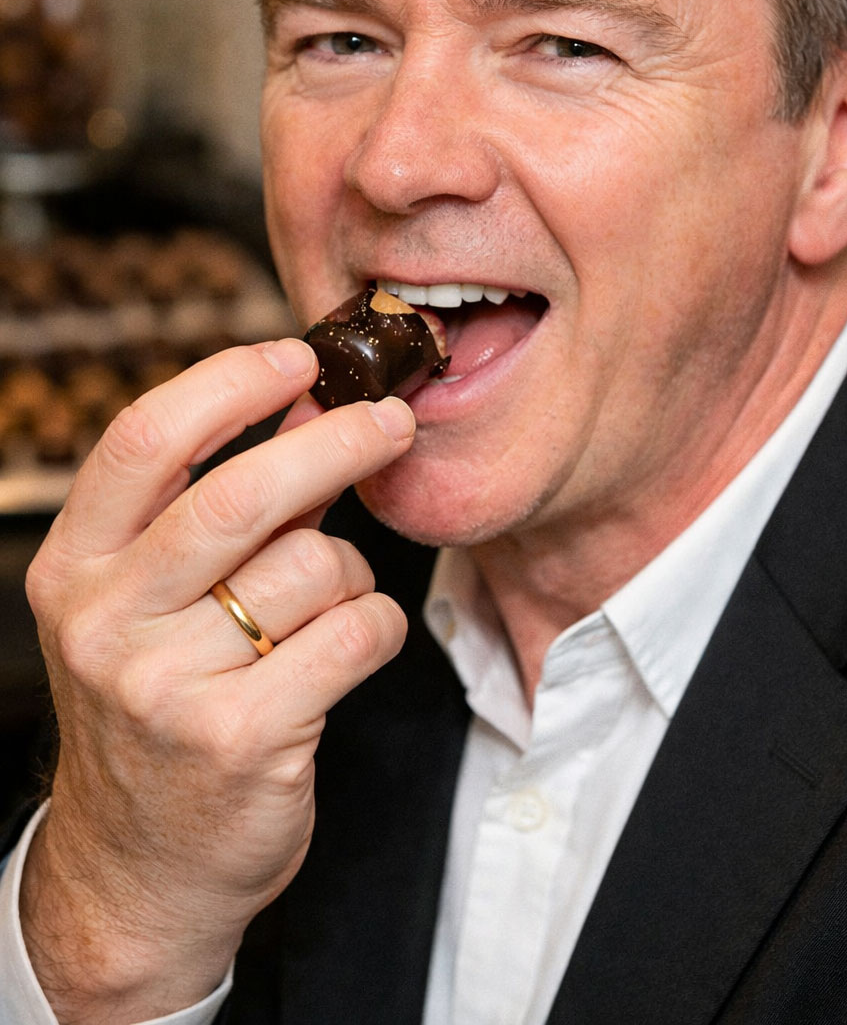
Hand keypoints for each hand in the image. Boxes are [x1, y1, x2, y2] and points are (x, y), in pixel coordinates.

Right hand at [20, 337, 412, 1023]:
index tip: (296, 357)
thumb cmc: (156, 710)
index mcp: (73, 568)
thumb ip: (220, 506)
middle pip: (241, 493)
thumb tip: (310, 403)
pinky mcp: (240, 740)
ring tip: (331, 599)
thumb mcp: (148, 604)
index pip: (144, 439)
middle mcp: (104, 622)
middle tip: (390, 423)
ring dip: (351, 569)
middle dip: (335, 442)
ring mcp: (166, 688)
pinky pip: (355, 633)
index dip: (230, 383)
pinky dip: (376, 623)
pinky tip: (351, 643)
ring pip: (313, 565)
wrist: (137, 873)